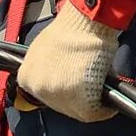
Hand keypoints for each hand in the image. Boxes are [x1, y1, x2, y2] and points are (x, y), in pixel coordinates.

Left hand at [13, 4, 122, 122]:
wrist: (85, 22)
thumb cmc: (70, 29)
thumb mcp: (44, 50)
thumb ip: (46, 69)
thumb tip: (59, 79)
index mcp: (26, 78)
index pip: (44, 95)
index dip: (63, 91)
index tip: (75, 87)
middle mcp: (38, 89)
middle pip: (60, 105)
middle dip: (77, 99)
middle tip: (92, 90)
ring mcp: (57, 96)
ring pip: (77, 110)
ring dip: (91, 103)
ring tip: (102, 94)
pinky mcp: (78, 99)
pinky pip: (93, 112)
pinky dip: (103, 110)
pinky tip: (109, 104)